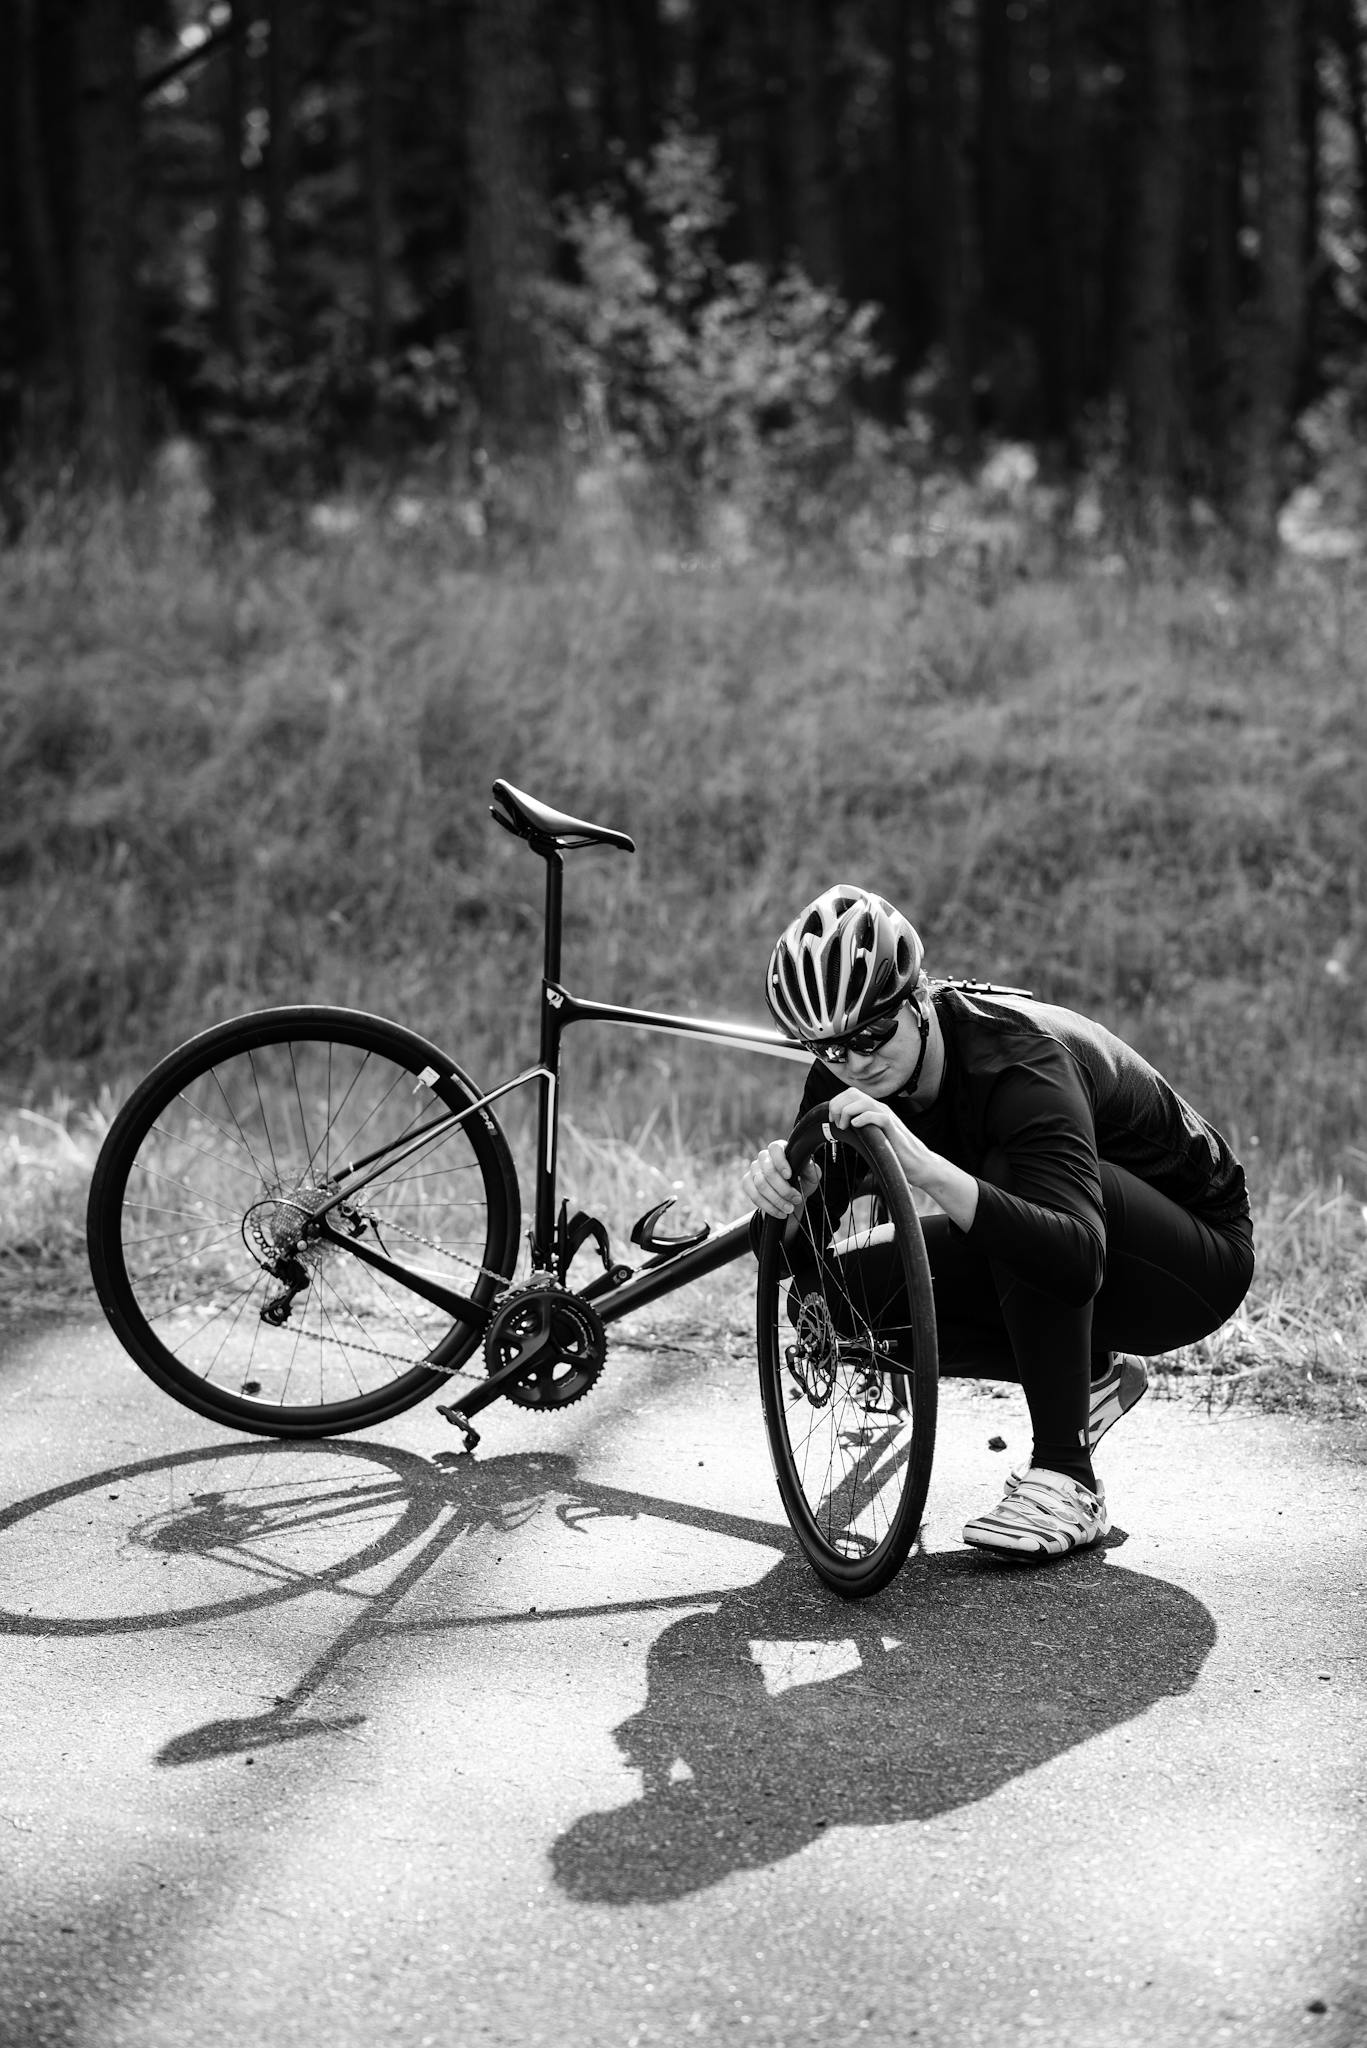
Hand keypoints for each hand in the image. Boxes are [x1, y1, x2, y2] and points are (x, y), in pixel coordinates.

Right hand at [741, 1139, 820, 1221]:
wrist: (791, 1198)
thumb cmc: (801, 1182)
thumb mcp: (811, 1177)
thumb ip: (811, 1170)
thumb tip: (807, 1163)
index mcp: (779, 1150)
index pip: (775, 1149)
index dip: (780, 1162)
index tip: (789, 1175)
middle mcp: (764, 1157)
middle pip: (768, 1170)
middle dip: (783, 1188)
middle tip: (796, 1199)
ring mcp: (754, 1170)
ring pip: (760, 1185)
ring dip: (777, 1200)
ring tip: (789, 1208)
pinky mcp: (747, 1183)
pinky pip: (754, 1196)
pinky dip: (768, 1207)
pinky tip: (780, 1212)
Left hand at [824, 1087, 979, 1230]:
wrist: (919, 1164)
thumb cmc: (896, 1153)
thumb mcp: (873, 1138)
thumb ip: (861, 1131)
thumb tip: (841, 1130)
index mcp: (874, 1110)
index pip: (850, 1094)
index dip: (836, 1103)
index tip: (832, 1120)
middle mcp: (880, 1109)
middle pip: (852, 1093)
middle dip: (838, 1105)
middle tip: (836, 1123)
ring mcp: (888, 1117)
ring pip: (863, 1101)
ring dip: (847, 1112)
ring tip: (844, 1127)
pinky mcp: (894, 1129)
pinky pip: (877, 1116)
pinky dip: (863, 1119)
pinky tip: (856, 1127)